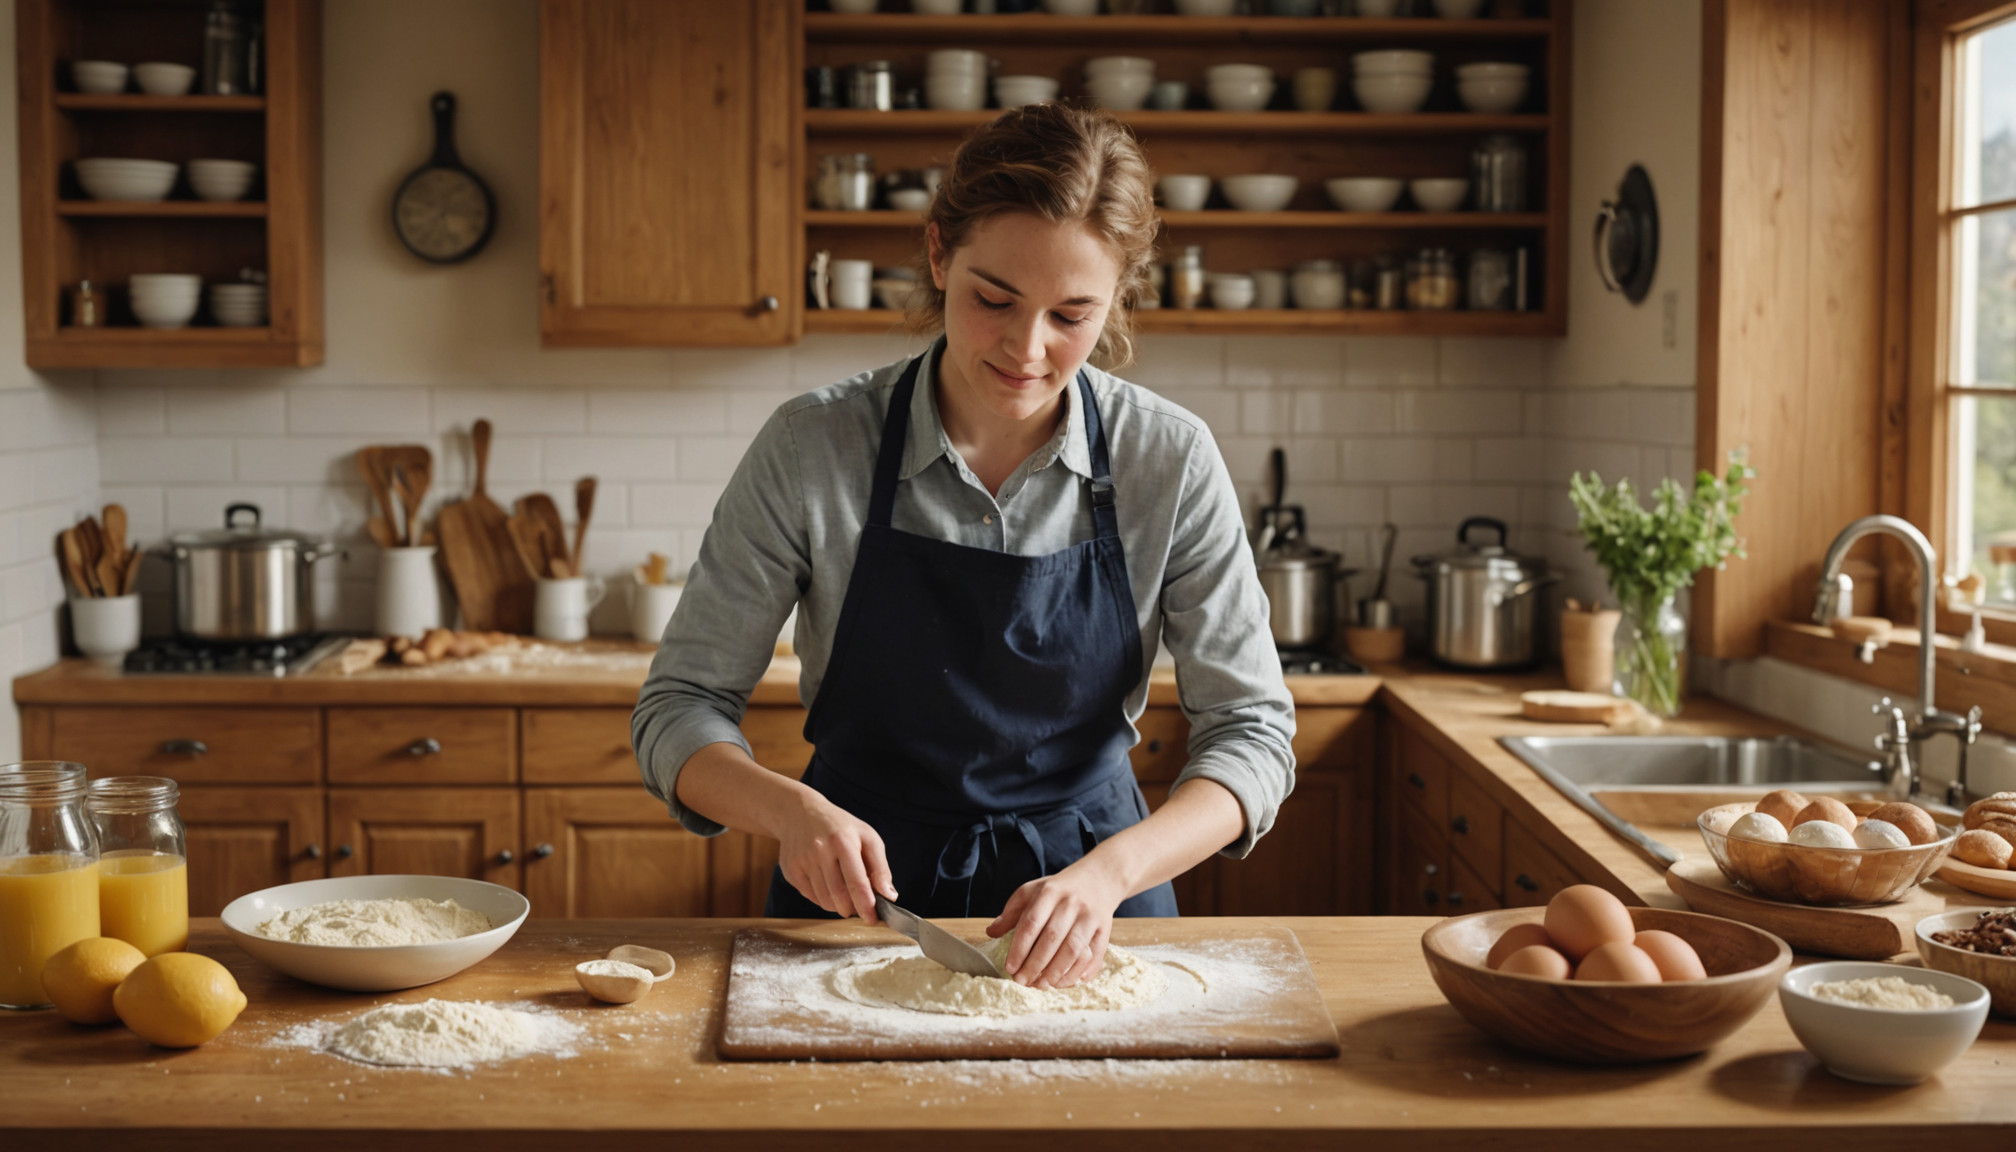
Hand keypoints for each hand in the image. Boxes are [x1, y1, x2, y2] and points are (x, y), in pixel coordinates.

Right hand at [775, 794, 894, 922]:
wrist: (800, 813)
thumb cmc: (840, 827)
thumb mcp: (867, 837)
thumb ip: (880, 868)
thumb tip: (889, 896)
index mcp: (843, 841)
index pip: (857, 882)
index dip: (866, 906)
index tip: (873, 919)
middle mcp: (820, 850)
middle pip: (839, 896)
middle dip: (853, 909)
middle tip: (860, 908)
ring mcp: (802, 860)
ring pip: (824, 900)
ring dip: (839, 906)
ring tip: (846, 896)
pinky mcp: (791, 869)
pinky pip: (810, 897)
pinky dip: (824, 899)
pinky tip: (828, 887)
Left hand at [987, 857, 1125, 988]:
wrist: (1098, 878)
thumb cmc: (1059, 889)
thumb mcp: (1032, 891)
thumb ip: (1011, 912)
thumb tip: (991, 933)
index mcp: (1049, 892)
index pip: (1031, 923)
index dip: (1019, 948)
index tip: (1010, 968)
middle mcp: (1071, 903)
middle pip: (1052, 938)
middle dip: (1035, 965)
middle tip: (1022, 982)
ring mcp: (1090, 916)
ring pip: (1074, 949)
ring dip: (1056, 972)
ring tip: (1041, 985)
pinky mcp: (1105, 930)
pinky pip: (1093, 955)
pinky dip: (1079, 972)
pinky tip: (1064, 982)